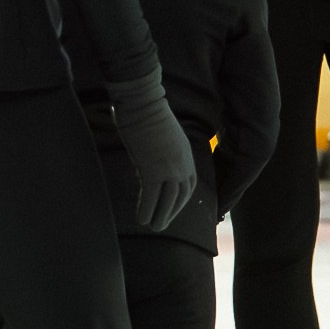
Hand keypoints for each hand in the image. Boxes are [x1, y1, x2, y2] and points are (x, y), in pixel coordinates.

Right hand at [109, 72, 197, 233]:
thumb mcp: (161, 134)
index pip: (189, 184)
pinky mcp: (153, 169)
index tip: (172, 209)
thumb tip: (147, 156)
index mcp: (185, 153)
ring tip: (153, 227)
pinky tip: (141, 220)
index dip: (181, 200)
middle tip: (161, 224)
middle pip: (181, 195)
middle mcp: (182, 163)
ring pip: (168, 200)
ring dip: (161, 216)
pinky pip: (150, 196)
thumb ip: (159, 148)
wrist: (142, 101)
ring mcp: (168, 167)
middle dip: (172, 212)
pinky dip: (146, 209)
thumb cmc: (145, 110)